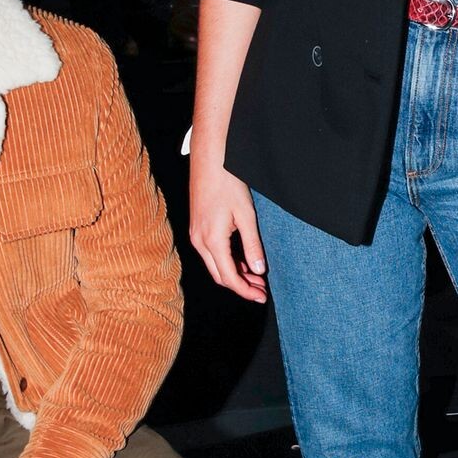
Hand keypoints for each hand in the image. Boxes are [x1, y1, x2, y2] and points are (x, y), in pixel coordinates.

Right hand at [189, 162, 267, 302]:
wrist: (209, 161)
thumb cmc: (228, 184)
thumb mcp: (246, 216)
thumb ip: (252, 245)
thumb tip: (258, 270)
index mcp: (211, 241)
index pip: (229, 277)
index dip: (245, 290)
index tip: (261, 296)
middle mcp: (199, 241)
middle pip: (220, 276)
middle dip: (241, 286)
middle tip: (262, 290)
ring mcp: (196, 235)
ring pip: (215, 265)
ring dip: (234, 274)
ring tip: (256, 277)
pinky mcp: (197, 228)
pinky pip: (211, 254)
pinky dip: (227, 262)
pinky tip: (242, 261)